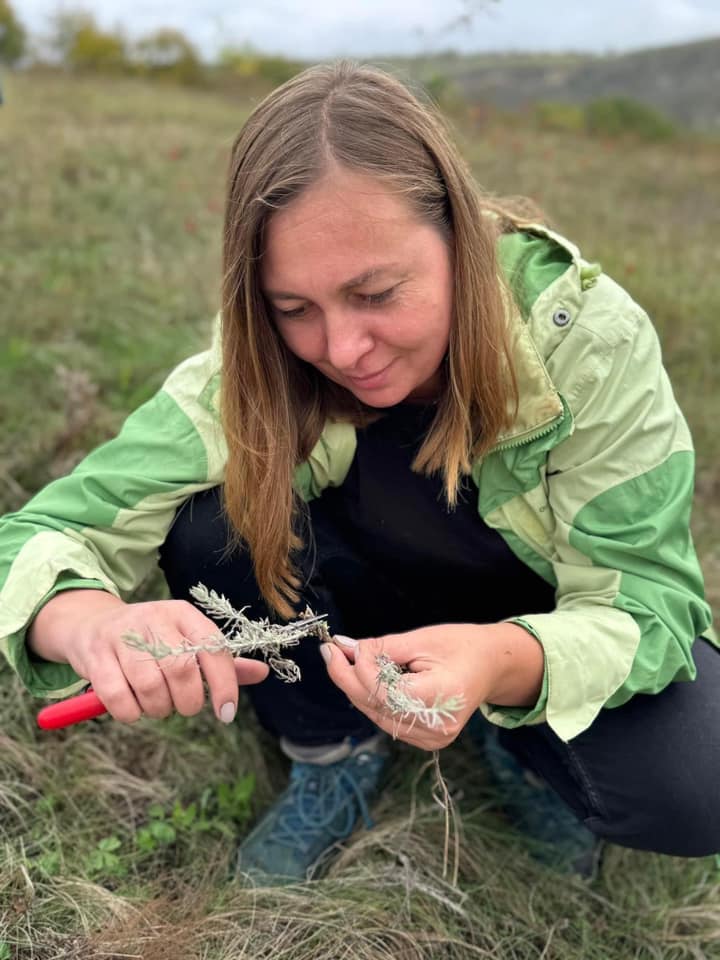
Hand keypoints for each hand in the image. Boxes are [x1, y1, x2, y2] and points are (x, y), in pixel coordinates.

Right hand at [29, 590, 268, 723]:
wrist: (92, 624)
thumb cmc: (151, 640)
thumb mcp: (187, 640)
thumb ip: (221, 661)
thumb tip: (262, 673)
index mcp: (183, 614)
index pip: (213, 649)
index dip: (225, 685)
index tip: (227, 713)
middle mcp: (154, 619)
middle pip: (181, 670)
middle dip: (188, 701)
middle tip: (183, 707)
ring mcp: (122, 635)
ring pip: (149, 686)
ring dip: (158, 709)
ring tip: (156, 705)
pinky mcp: (95, 655)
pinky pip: (118, 697)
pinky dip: (130, 713)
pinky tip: (132, 708)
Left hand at [322, 622, 543, 750]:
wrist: (491, 665)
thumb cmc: (461, 646)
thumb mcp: (421, 639)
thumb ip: (381, 648)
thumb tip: (344, 647)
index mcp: (442, 698)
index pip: (385, 690)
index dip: (360, 667)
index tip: (344, 644)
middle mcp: (437, 727)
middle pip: (376, 706)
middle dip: (347, 677)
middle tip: (330, 651)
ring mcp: (432, 739)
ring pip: (376, 715)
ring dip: (356, 688)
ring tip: (342, 660)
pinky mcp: (426, 741)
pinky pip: (386, 720)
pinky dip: (372, 699)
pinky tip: (363, 678)